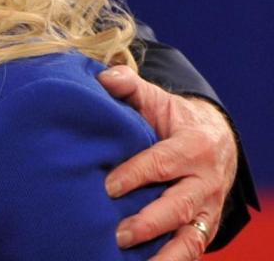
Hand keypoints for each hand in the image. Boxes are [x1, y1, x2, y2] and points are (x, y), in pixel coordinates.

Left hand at [97, 65, 236, 260]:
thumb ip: (130, 87)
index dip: (136, 175)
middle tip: (118, 233)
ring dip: (164, 253)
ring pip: (191, 237)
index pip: (163, 163)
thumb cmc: (175, 120)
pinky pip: (193, 250)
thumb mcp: (157, 99)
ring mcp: (208, 207)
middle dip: (149, 222)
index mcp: (194, 146)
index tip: (108, 186)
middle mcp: (205, 181)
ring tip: (131, 259)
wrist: (215, 139)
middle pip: (179, 206)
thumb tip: (104, 77)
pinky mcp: (205, 227)